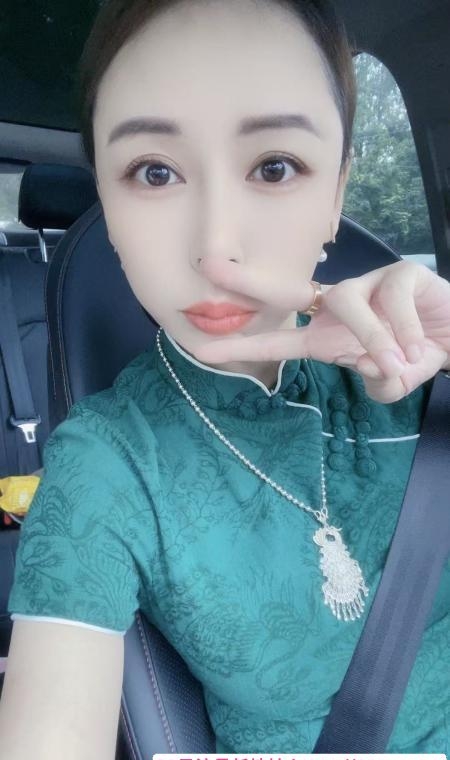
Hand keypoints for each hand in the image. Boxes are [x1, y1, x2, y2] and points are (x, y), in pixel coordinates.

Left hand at [192, 259, 449, 402]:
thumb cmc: (417, 354)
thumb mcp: (395, 379)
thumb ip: (381, 383)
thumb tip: (379, 372)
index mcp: (328, 334)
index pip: (279, 337)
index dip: (242, 345)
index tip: (200, 350)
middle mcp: (339, 305)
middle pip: (287, 289)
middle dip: (246, 279)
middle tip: (206, 266)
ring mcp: (367, 285)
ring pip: (349, 306)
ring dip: (374, 340)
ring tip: (401, 363)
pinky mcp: (398, 274)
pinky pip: (392, 303)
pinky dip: (406, 332)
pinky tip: (420, 346)